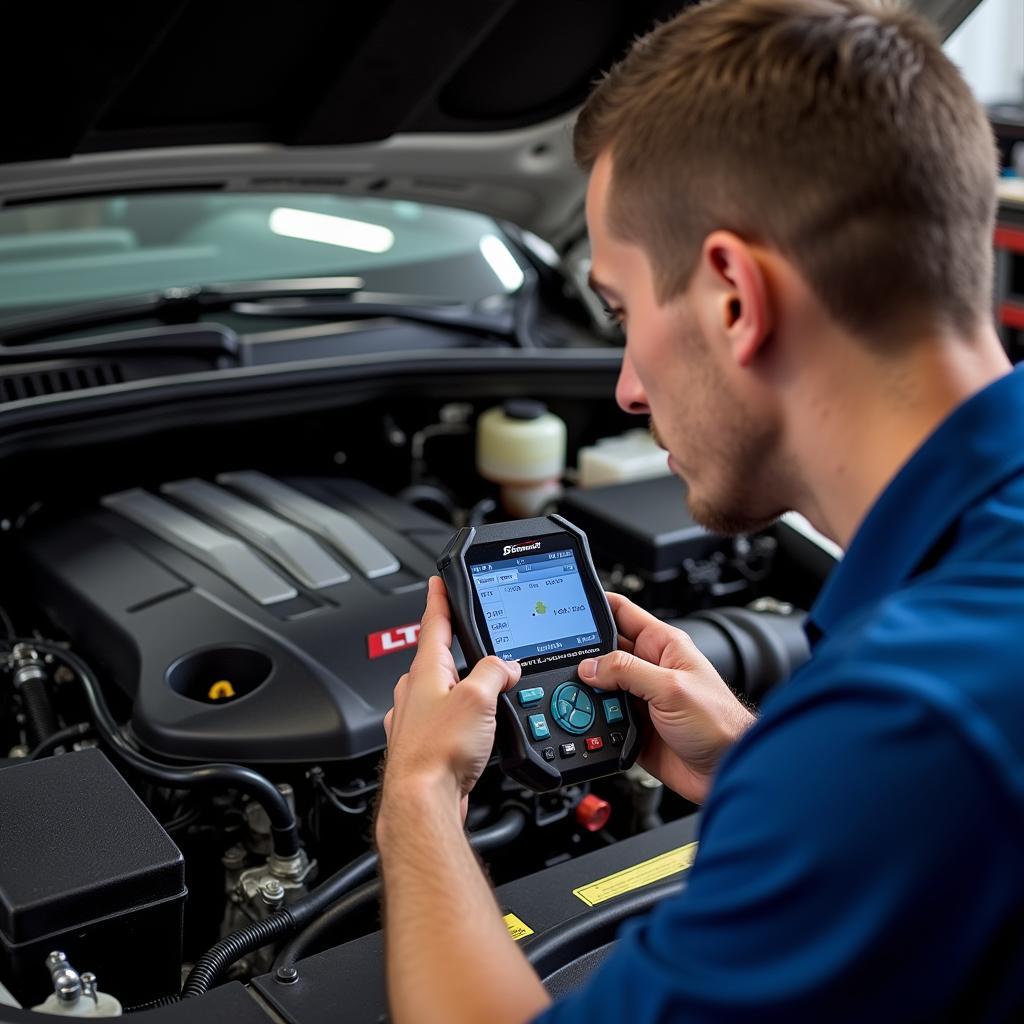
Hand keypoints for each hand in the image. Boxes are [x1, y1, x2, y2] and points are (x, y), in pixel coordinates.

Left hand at [380, 576, 520, 814]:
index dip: (439, 599)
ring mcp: (418, 721)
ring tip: (490, 695)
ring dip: (466, 689)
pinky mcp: (426, 747)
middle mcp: (415, 693)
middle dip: (458, 650)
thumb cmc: (438, 752)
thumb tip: (506, 666)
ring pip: (444, 693)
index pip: (433, 623)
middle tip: (478, 643)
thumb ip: (496, 673)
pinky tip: (479, 732)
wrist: (423, 802)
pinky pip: (448, 721)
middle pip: (438, 658)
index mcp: (425, 672)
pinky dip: (465, 719)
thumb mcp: (479, 698)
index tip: (438, 581)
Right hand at [580, 592, 754, 802]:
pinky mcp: (631, 727)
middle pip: (603, 651)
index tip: (569, 605)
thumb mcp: (672, 688)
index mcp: (662, 646)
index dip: (596, 605)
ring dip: (586, 693)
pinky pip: (602, 718)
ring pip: (598, 687)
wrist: (724, 771)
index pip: (622, 612)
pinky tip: (587, 721)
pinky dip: (592, 720)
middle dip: (582, 655)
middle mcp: (648, 668)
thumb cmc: (719, 723)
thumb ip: (628, 672)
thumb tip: (590, 666)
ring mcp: (638, 698)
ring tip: (576, 695)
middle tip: (561, 660)